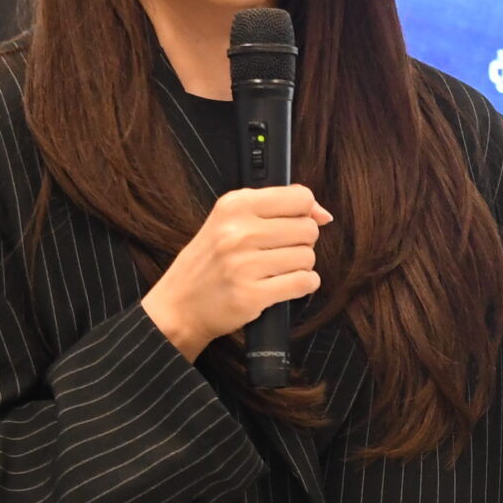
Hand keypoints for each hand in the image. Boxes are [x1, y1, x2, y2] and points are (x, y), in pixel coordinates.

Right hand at [141, 185, 331, 362]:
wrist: (179, 304)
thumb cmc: (209, 262)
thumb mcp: (229, 221)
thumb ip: (275, 208)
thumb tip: (323, 214)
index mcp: (234, 206)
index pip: (300, 197)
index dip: (306, 213)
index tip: (296, 224)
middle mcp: (238, 232)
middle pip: (308, 229)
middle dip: (302, 243)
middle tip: (280, 251)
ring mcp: (244, 265)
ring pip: (307, 258)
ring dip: (300, 266)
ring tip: (276, 270)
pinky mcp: (251, 295)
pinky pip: (303, 283)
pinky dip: (303, 285)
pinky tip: (284, 285)